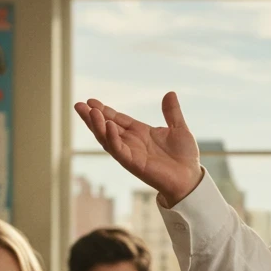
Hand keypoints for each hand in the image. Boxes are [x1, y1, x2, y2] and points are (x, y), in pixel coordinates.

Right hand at [74, 92, 202, 207]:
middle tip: (79, 105)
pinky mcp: (133, 163)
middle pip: (106, 127)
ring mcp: (131, 152)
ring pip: (108, 138)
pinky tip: (108, 126)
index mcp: (140, 133)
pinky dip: (112, 138)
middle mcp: (132, 142)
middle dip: (92, 117)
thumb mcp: (179, 129)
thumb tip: (170, 93)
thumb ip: (172, 112)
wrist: (190, 177)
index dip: (104, 111)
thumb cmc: (185, 156)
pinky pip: (119, 150)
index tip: (91, 101)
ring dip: (97, 125)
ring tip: (89, 112)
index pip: (117, 119)